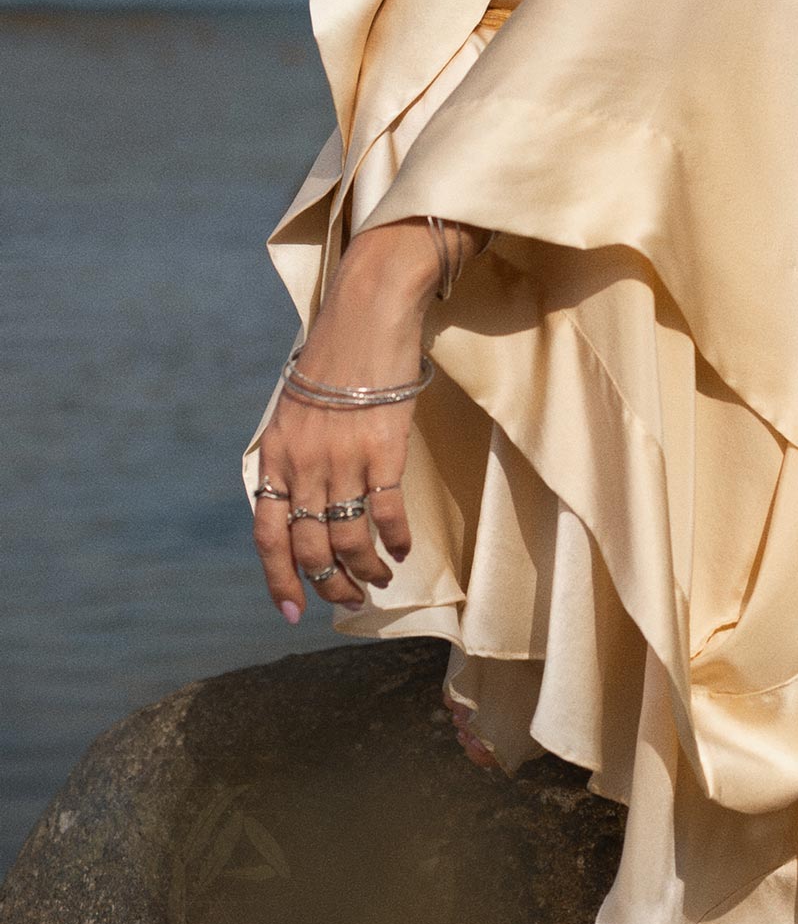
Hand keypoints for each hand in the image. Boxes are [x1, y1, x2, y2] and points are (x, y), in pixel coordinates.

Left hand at [250, 217, 475, 620]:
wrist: (366, 311)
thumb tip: (302, 505)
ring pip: (348, 540)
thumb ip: (293, 456)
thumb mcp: (294, 407)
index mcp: (275, 455)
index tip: (293, 612)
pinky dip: (396, 539)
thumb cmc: (334, 355)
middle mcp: (303, 464)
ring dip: (366, 570)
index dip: (278, 579)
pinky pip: (386, 513)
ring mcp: (342, 458)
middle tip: (351, 598)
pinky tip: (404, 546)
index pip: (267, 535)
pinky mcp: (383, 448)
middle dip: (331, 586)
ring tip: (383, 576)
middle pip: (310, 549)